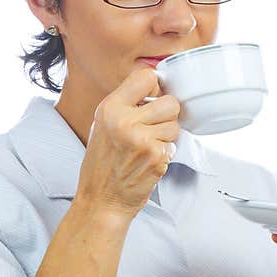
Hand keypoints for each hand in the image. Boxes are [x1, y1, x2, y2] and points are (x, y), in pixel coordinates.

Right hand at [74, 67, 180, 216]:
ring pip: (175, 125)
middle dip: (167, 116)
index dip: (155, 88)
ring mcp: (141, 139)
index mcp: (110, 108)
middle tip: (153, 128)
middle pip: (170, 102)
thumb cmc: (102, 165)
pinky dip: (165, 154)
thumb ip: (126, 105)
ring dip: (167, 137)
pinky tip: (148, 161)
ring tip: (148, 147)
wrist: (101, 200)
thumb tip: (156, 88)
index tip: (152, 99)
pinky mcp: (155, 157)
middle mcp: (125, 121)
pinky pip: (173, 146)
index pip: (146, 76)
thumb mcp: (103, 125)